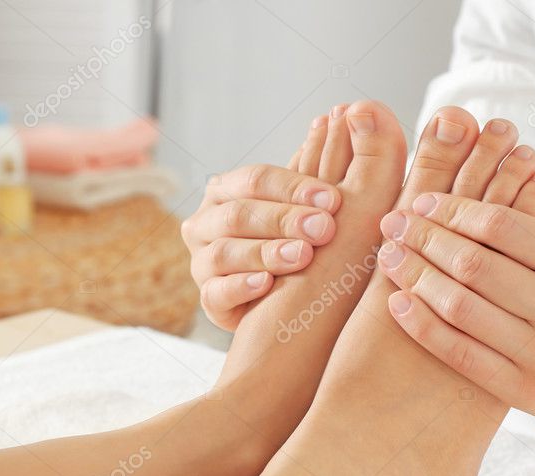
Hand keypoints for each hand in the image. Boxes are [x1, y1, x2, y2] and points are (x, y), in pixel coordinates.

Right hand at [182, 164, 341, 330]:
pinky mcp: (208, 300)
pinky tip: (267, 284)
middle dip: (284, 219)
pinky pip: (215, 293)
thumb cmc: (294, 240)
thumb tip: (333, 117)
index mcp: (226, 191)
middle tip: (324, 228)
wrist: (280, 299)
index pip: (255, 179)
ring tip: (302, 255)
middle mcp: (206, 222)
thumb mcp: (302, 204)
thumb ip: (312, 166)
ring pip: (224, 252)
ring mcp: (201, 262)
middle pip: (238, 214)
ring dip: (265, 252)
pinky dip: (240, 287)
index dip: (294, 187)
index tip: (334, 199)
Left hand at [378, 193, 534, 427]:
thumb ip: (533, 239)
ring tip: (390, 257)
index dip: (454, 210)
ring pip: (461, 306)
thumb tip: (460, 201)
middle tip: (393, 223)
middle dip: (424, 238)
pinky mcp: (525, 392)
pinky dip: (422, 324)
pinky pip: (460, 352)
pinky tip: (399, 302)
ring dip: (415, 276)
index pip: (502, 226)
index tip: (422, 202)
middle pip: (474, 264)